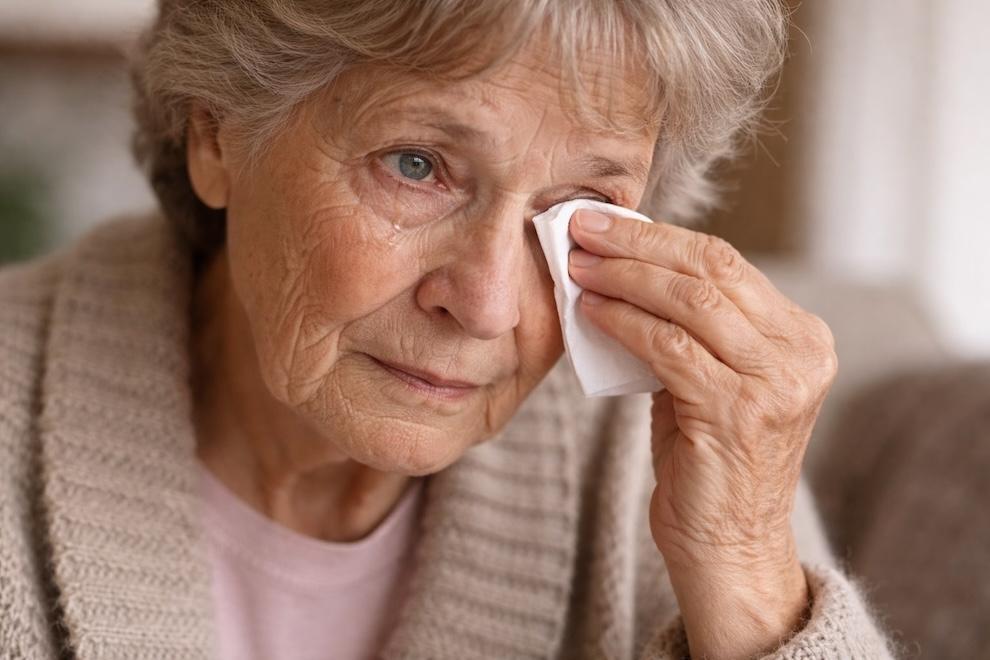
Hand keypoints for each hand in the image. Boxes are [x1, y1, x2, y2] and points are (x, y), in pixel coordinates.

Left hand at [567, 209, 834, 658]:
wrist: (728, 545)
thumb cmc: (709, 461)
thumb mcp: (711, 379)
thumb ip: (690, 327)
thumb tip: (626, 266)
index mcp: (800, 336)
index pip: (726, 263)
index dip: (661, 237)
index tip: (606, 223)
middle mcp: (800, 352)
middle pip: (711, 270)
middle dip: (638, 244)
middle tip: (583, 229)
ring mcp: (776, 382)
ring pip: (690, 301)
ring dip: (624, 277)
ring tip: (578, 266)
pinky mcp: (739, 411)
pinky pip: (669, 346)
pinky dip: (624, 322)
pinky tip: (591, 311)